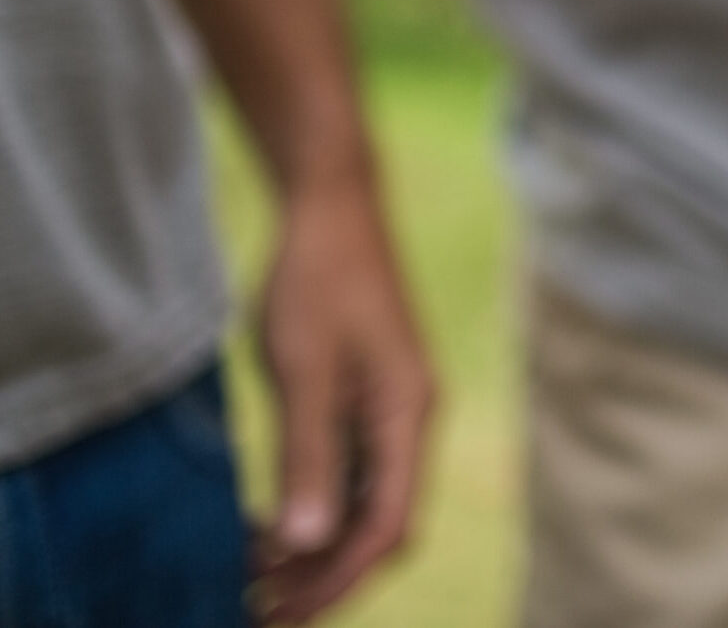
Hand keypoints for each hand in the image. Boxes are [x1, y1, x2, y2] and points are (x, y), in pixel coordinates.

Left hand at [250, 176, 433, 623]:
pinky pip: (353, 474)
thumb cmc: (317, 278)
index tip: (277, 613)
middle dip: (326, 576)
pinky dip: (316, 509)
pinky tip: (269, 519)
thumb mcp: (303, 370)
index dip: (335, 581)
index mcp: (407, 416)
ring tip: (253, 574)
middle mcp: (410, 420)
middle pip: (382, 526)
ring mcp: (392, 409)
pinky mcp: (369, 396)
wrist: (332, 206)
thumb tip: (308, 543)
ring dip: (317, 547)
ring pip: (367, 504)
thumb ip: (310, 456)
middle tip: (256, 607)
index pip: (386, 528)